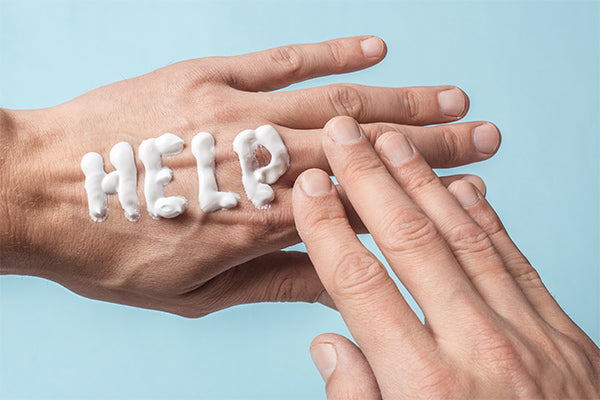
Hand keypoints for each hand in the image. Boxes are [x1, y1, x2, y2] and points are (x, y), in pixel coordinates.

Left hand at [0, 36, 498, 316]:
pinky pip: (280, 59)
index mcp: (259, 224)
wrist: (31, 192)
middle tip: (487, 135)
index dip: (417, 202)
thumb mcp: (194, 292)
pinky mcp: (205, 78)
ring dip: (399, 101)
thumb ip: (274, 281)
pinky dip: (331, 52)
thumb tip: (338, 283)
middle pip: (363, 152)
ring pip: (334, 103)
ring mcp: (233, 113)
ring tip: (453, 96)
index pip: (360, 211)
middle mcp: (258, 165)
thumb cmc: (110, 248)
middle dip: (433, 144)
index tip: (464, 193)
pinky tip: (375, 48)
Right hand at [293, 117, 598, 397]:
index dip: (328, 229)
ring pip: (465, 238)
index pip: (359, 283)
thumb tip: (328, 342)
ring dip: (424, 182)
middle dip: (371, 179)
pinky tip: (463, 188)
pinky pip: (517, 261)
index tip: (309, 188)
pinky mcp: (565, 337)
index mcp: (424, 387)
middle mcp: (476, 349)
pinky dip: (487, 219)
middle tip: (345, 134)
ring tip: (393, 141)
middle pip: (411, 242)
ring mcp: (530, 338)